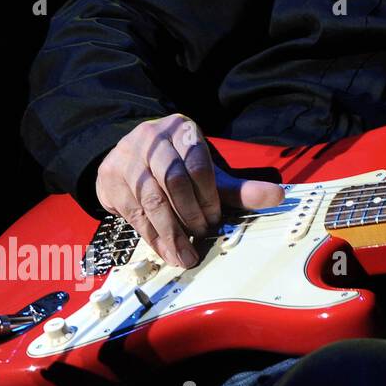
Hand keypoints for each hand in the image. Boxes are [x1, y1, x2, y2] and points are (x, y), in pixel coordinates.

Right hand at [94, 113, 285, 267]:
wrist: (130, 157)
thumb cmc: (177, 165)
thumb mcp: (207, 172)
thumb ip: (239, 188)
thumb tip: (277, 196)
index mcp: (182, 130)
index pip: (197, 163)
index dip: (208, 195)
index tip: (216, 218)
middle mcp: (151, 139)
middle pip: (172, 180)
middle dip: (189, 213)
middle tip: (202, 235)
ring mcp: (126, 158)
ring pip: (150, 199)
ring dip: (169, 232)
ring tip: (184, 255)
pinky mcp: (108, 180)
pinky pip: (132, 213)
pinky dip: (151, 236)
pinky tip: (166, 250)